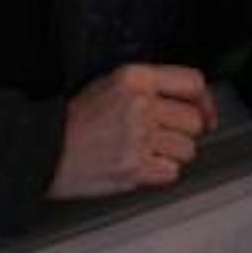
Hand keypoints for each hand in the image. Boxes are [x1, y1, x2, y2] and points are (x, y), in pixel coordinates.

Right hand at [48, 64, 218, 199]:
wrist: (45, 150)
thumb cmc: (76, 120)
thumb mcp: (111, 84)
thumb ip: (151, 87)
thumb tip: (193, 104)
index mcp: (135, 78)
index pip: (192, 83)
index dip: (205, 101)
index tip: (206, 114)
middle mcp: (140, 105)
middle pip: (194, 121)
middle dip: (183, 133)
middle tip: (162, 138)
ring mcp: (139, 137)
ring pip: (187, 150)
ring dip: (172, 155)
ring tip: (146, 152)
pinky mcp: (136, 167)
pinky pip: (171, 173)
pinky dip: (159, 174)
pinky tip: (140, 166)